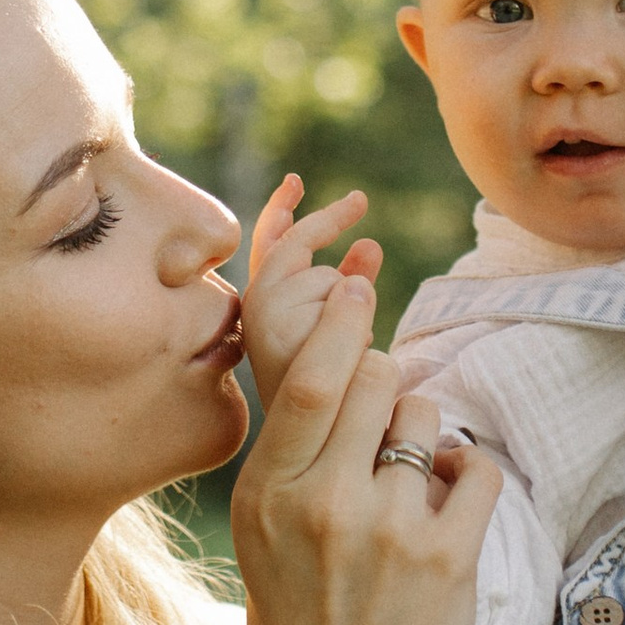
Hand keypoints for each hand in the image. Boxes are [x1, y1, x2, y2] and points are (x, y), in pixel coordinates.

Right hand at [231, 269, 498, 624]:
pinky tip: (448, 505)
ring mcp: (387, 530)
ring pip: (424, 418)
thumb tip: (334, 376)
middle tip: (387, 409)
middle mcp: (324, 504)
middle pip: (371, 380)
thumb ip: (293, 463)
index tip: (355, 287)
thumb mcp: (264, 542)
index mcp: (270, 495)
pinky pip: (473, 469)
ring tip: (413, 483)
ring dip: (425, 435)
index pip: (307, 380)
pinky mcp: (446, 559)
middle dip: (386, 379)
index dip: (338, 321)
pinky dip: (466, 475)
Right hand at [242, 174, 383, 411]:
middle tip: (359, 209)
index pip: (270, 247)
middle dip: (330, 249)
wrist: (340, 445)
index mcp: (267, 312)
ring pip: (325, 275)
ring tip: (345, 352)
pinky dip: (353, 315)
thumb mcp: (350, 331)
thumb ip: (353, 286)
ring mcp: (263, 318)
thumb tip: (370, 245)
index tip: (296, 180)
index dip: (282, 211)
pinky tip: (348, 347)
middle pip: (297, 249)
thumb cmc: (347, 396)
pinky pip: (335, 292)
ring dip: (348, 306)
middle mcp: (255, 311)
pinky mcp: (278, 327)